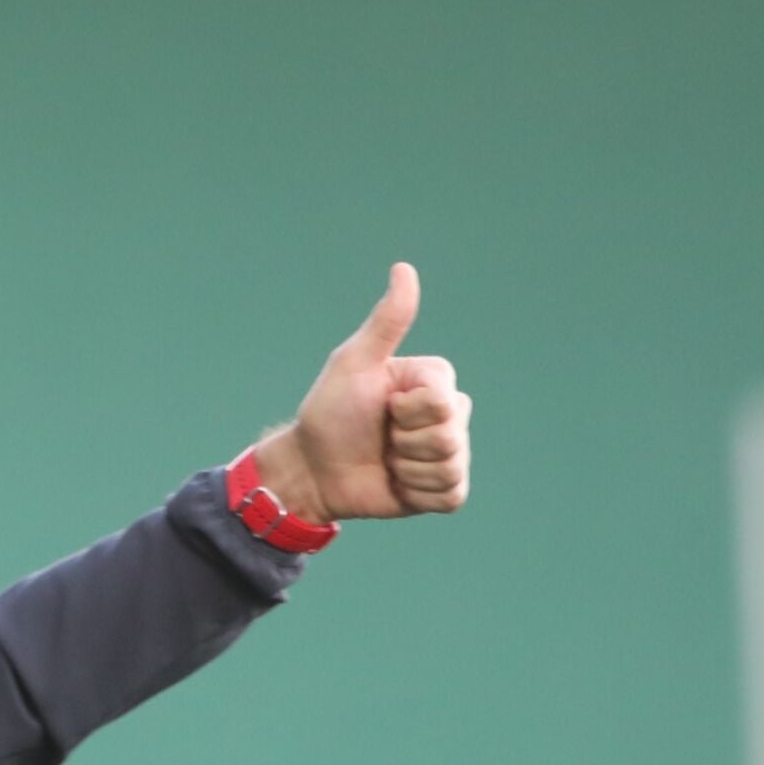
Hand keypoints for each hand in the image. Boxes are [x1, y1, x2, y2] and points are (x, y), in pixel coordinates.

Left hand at [255, 262, 472, 523]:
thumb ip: (386, 322)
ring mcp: (449, 452)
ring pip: (450, 467)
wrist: (312, 468)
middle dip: (404, 443)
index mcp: (433, 382)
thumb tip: (403, 268)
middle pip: (450, 436)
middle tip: (380, 437)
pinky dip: (417, 493)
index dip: (406, 412)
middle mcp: (449, 415)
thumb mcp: (353, 363)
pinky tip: (397, 483)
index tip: (382, 406)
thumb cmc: (330, 412)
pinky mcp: (443, 489)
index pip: (443, 402)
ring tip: (386, 459)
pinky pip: (450, 496)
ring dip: (407, 469)